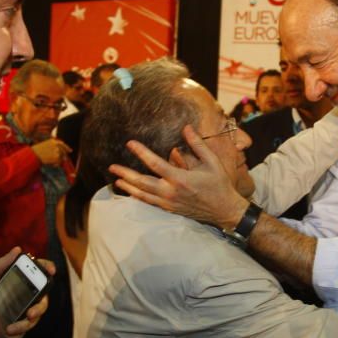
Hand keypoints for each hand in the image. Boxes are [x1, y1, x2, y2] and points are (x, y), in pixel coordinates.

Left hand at [0, 247, 55, 337]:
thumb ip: (1, 264)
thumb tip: (18, 249)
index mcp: (21, 280)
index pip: (39, 272)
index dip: (48, 268)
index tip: (51, 270)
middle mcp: (25, 296)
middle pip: (42, 299)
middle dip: (40, 307)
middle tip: (30, 312)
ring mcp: (22, 311)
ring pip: (34, 318)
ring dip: (26, 324)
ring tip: (11, 328)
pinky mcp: (17, 327)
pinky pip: (23, 330)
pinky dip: (17, 331)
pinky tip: (6, 330)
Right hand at [31, 138, 70, 165]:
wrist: (33, 155)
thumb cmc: (37, 151)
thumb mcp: (45, 144)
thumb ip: (53, 146)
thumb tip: (59, 151)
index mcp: (53, 141)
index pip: (62, 144)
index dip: (67, 148)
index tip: (70, 151)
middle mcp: (56, 145)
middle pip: (63, 152)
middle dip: (63, 156)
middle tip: (62, 160)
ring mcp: (57, 151)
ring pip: (61, 157)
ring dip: (58, 161)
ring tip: (52, 162)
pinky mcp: (56, 157)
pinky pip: (59, 162)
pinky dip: (56, 164)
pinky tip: (52, 165)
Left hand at [109, 124, 248, 229]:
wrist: (225, 210)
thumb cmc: (219, 185)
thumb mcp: (212, 162)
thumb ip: (198, 144)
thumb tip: (187, 127)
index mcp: (180, 179)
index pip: (155, 164)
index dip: (141, 152)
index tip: (130, 143)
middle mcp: (171, 192)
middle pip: (142, 182)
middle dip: (126, 174)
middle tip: (112, 167)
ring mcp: (169, 203)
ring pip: (143, 195)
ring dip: (128, 187)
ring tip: (116, 180)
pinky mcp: (170, 209)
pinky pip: (149, 203)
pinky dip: (138, 197)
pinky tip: (131, 193)